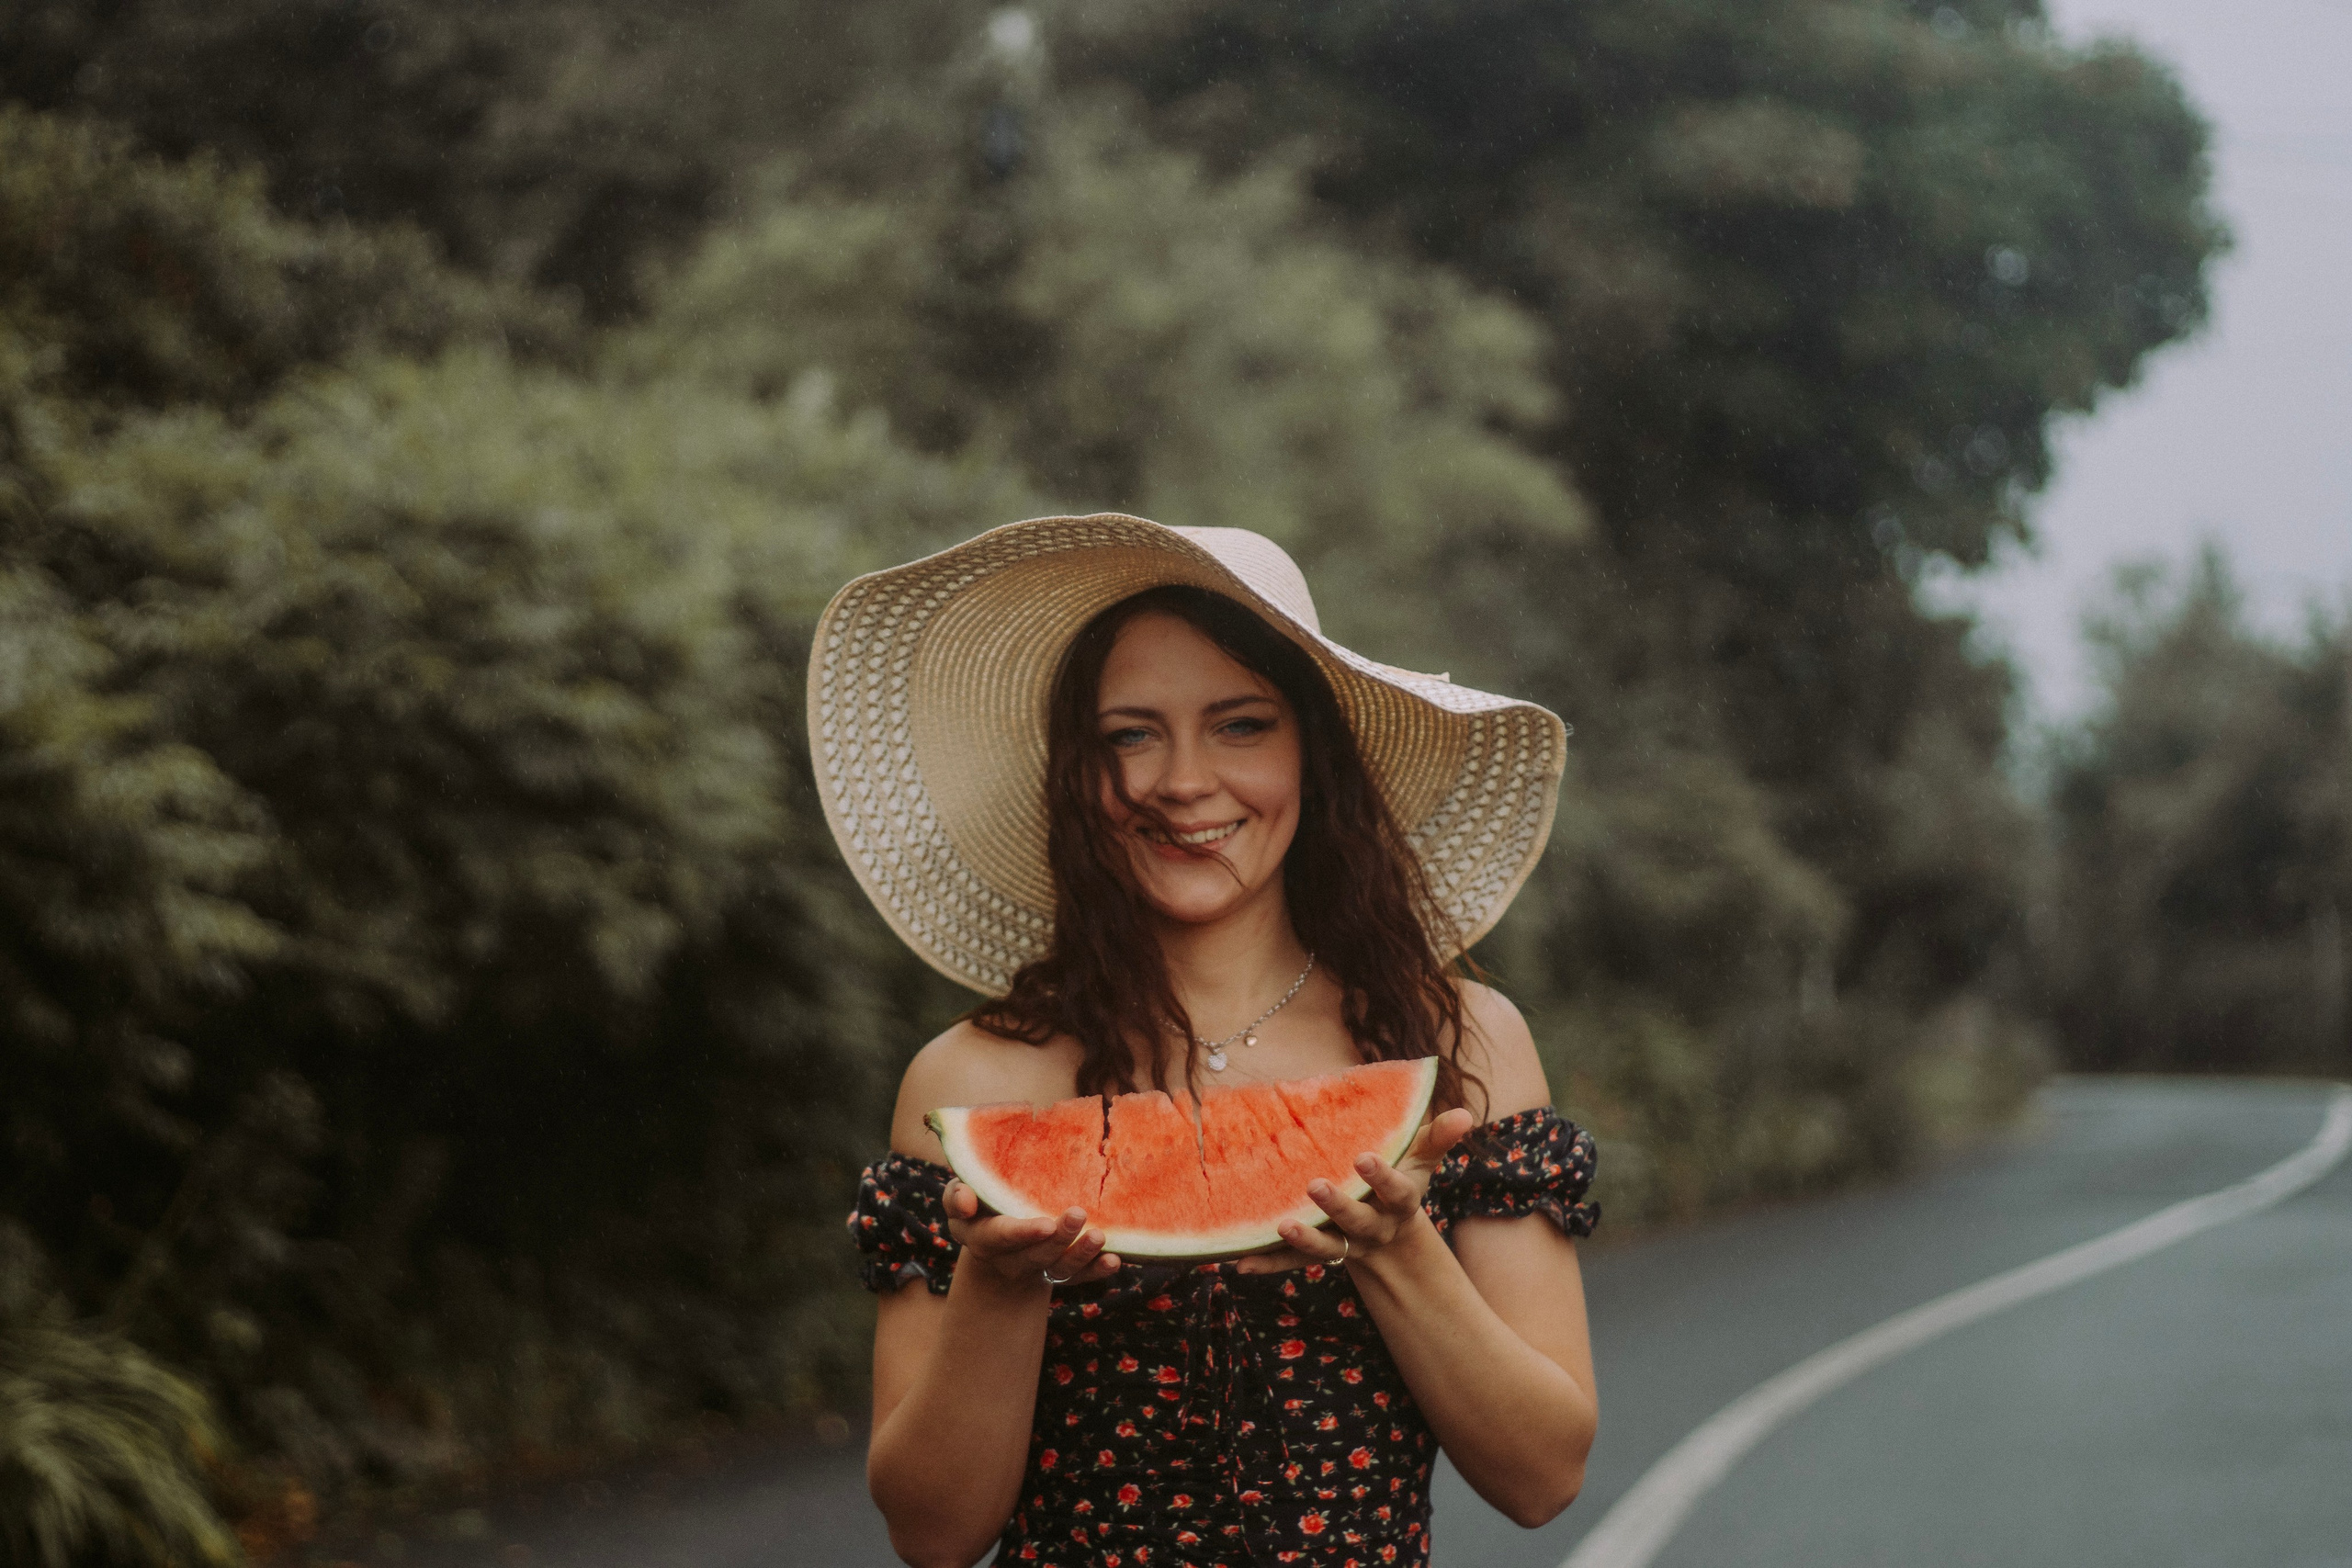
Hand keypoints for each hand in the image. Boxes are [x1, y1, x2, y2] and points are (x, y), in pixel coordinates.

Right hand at [944, 1180, 1122, 1289]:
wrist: (993, 1239)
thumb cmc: (977, 1205)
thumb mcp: (959, 1197)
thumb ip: (956, 1195)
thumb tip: (965, 1201)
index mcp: (984, 1239)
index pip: (1002, 1238)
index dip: (1022, 1233)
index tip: (1045, 1223)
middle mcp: (1010, 1260)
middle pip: (1035, 1255)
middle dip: (1058, 1239)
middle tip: (1078, 1215)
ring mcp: (1036, 1270)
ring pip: (1058, 1269)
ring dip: (1081, 1256)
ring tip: (1100, 1236)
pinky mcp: (1057, 1274)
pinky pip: (1076, 1278)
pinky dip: (1095, 1271)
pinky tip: (1114, 1260)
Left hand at [1235, 1107, 1475, 1274]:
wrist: (1387, 1230)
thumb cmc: (1401, 1179)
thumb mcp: (1421, 1159)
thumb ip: (1438, 1137)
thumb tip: (1467, 1115)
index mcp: (1398, 1203)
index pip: (1397, 1192)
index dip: (1382, 1178)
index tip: (1364, 1157)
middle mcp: (1373, 1227)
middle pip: (1358, 1222)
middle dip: (1338, 1206)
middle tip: (1315, 1186)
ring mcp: (1345, 1243)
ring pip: (1327, 1247)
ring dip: (1304, 1239)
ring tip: (1281, 1226)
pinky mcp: (1318, 1253)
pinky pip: (1293, 1262)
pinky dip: (1269, 1263)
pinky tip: (1241, 1264)